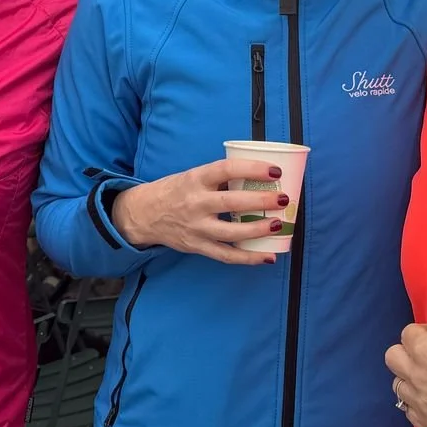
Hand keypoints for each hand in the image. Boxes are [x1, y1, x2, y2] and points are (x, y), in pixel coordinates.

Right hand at [109, 159, 293, 264]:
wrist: (144, 214)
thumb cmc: (175, 191)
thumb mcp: (193, 176)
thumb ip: (220, 178)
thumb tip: (259, 176)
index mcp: (196, 179)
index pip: (226, 170)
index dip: (252, 169)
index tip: (275, 170)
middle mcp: (195, 203)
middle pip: (232, 203)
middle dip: (261, 201)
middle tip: (282, 199)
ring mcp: (196, 228)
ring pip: (231, 233)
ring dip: (258, 230)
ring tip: (278, 225)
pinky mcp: (197, 246)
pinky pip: (226, 255)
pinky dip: (248, 258)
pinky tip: (267, 256)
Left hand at [384, 280, 426, 426]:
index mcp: (424, 347)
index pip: (408, 333)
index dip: (424, 333)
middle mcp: (415, 374)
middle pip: (393, 359)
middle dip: (408, 355)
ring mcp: (420, 401)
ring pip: (399, 386)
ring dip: (412, 380)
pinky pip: (410, 413)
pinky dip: (419, 406)